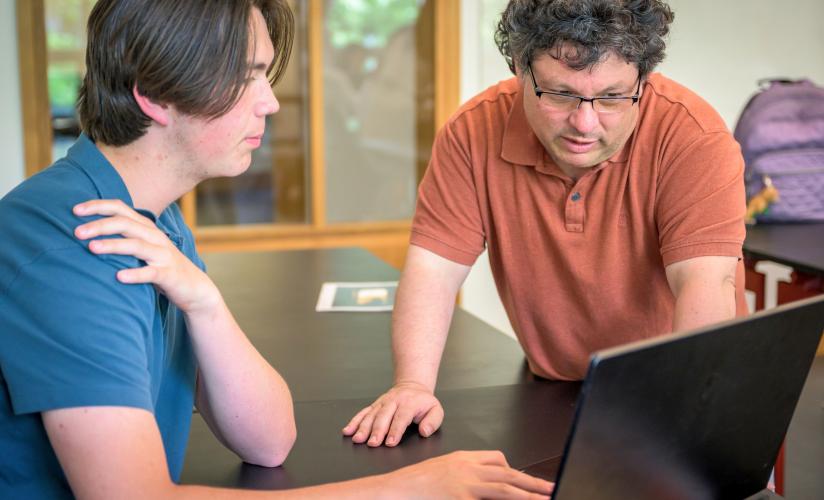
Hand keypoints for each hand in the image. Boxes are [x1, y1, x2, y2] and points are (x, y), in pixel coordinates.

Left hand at [73, 199, 218, 313]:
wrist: (194, 287)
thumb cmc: (161, 266)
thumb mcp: (144, 247)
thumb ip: (124, 237)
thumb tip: (87, 232)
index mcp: (147, 228)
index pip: (121, 209)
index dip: (99, 206)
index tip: (75, 210)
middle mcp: (155, 237)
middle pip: (125, 224)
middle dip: (100, 226)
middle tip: (77, 232)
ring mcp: (163, 255)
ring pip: (136, 245)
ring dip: (114, 245)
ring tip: (92, 248)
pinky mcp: (169, 274)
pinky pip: (151, 273)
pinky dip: (135, 274)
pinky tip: (119, 277)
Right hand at [342, 381, 443, 446]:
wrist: (412, 386)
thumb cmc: (424, 402)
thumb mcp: (436, 410)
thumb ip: (433, 421)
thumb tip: (424, 431)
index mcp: (410, 402)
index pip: (402, 417)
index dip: (395, 430)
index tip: (390, 442)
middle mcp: (394, 401)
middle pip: (384, 416)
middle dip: (378, 430)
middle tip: (373, 443)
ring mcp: (383, 402)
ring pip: (371, 414)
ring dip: (364, 427)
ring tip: (358, 439)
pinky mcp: (375, 405)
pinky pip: (363, 412)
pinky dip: (355, 421)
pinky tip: (348, 431)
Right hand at [386, 450, 553, 498]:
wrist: (395, 489)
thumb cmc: (414, 484)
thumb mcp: (441, 471)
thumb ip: (462, 473)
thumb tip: (478, 484)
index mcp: (463, 458)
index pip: (497, 458)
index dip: (513, 470)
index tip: (524, 481)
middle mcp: (468, 468)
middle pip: (508, 472)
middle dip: (532, 482)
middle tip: (551, 488)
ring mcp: (466, 484)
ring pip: (505, 487)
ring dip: (528, 495)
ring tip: (546, 498)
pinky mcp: (461, 498)